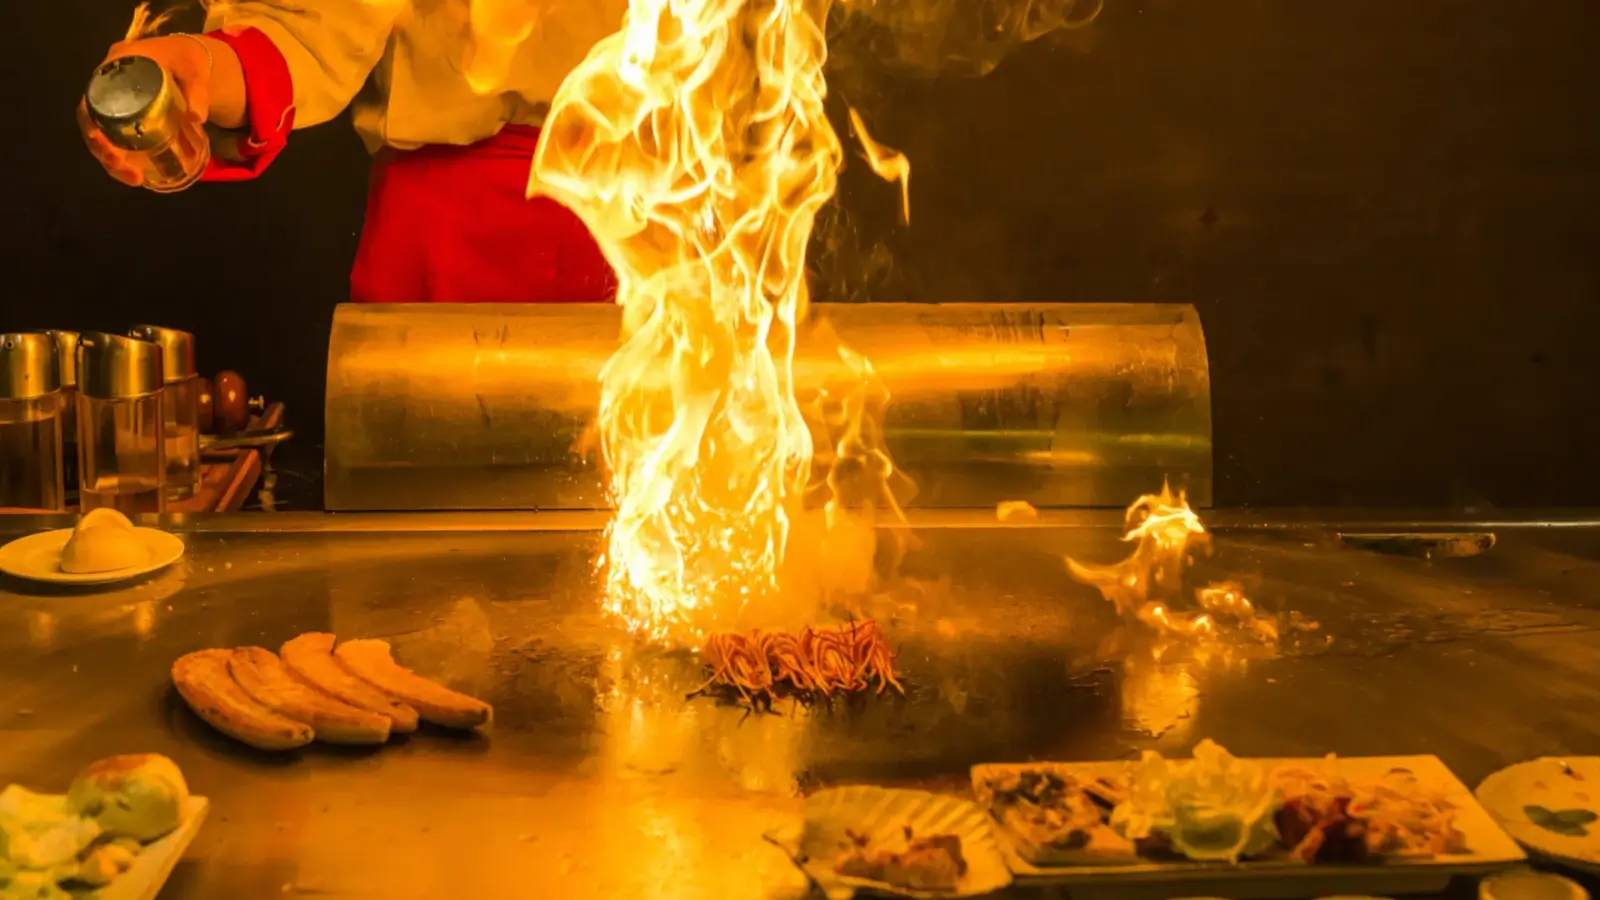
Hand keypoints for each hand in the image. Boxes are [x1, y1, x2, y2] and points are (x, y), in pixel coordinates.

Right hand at [79, 35, 213, 187]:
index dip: (90, 118)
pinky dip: (125, 160)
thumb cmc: (186, 60)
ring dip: (113, 160)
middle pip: (93, 120)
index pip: (92, 94)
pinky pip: (118, 141)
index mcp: (117, 66)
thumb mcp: (194, 70)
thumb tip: (197, 116)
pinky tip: (138, 176)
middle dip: (102, 147)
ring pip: (104, 136)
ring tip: (134, 179)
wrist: (187, 60)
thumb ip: (197, 90)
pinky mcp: (127, 120)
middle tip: (121, 166)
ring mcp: (117, 105)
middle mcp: (109, 86)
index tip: (99, 138)